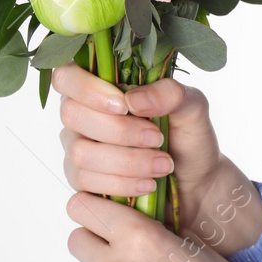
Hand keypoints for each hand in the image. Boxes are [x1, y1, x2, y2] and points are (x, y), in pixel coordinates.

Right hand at [53, 63, 261, 254]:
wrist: (196, 183)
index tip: (124, 106)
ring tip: (162, 165)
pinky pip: (85, 182)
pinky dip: (121, 184)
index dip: (87, 89)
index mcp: (98, 85)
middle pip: (71, 115)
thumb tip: (134, 100)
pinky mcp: (81, 180)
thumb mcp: (192, 108)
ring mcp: (76, 148)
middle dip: (119, 131)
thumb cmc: (188, 137)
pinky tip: (147, 184)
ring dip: (126, 161)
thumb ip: (169, 93)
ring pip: (80, 153)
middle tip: (157, 138)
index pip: (66, 76)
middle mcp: (79, 115)